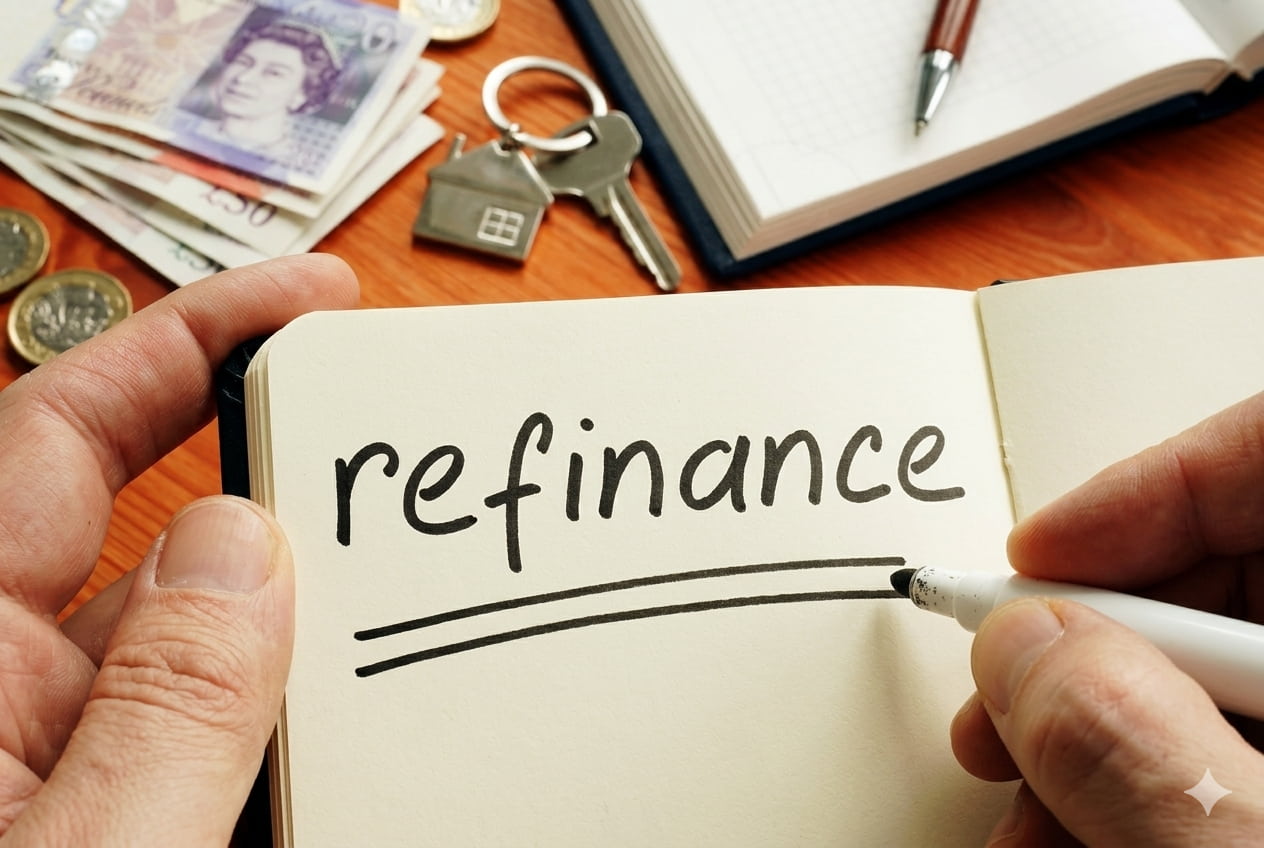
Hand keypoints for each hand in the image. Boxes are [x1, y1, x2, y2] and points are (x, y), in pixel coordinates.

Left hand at [0, 255, 356, 842]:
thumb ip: (168, 709)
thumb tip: (244, 549)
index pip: (64, 435)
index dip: (189, 340)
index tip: (308, 298)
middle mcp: (8, 698)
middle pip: (165, 541)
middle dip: (284, 501)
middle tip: (390, 489)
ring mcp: (65, 763)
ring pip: (212, 653)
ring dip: (306, 646)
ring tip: (397, 650)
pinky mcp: (120, 813)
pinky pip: (224, 735)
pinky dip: (295, 727)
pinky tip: (357, 748)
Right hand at [952, 391, 1263, 844]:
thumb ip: (1140, 744)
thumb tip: (1024, 651)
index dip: (1143, 490)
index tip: (1037, 557)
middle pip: (1217, 567)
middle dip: (1085, 632)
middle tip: (1006, 685)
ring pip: (1195, 672)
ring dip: (1079, 722)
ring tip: (1018, 783)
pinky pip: (1206, 751)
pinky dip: (1120, 779)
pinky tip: (1064, 824)